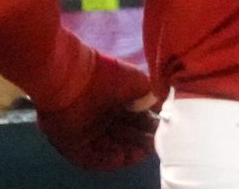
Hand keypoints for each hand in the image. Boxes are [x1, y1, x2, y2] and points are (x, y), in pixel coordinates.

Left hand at [34, 52, 157, 171]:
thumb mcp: (140, 82)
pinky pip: (90, 158)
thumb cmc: (109, 77)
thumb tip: (166, 108)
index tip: (164, 132)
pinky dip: (106, 161)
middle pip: (126, 137)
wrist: (74, 79)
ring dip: (127, 154)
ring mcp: (87, 132)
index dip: (151, 128)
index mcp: (118, 101)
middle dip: (142, 143)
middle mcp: (103, 118)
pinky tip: (121, 158)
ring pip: (110, 150)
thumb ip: (154, 96)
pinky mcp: (72, 144)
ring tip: (140, 154)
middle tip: (155, 145)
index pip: (137, 120)